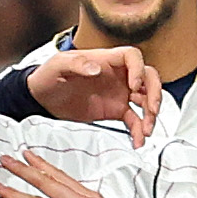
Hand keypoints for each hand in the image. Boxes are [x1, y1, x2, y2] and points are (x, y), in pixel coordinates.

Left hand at [24, 43, 161, 138]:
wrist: (41, 98)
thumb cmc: (48, 75)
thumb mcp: (58, 65)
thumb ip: (77, 64)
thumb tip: (96, 69)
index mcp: (106, 60)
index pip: (132, 56)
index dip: (138, 69)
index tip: (133, 86)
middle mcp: (117, 75)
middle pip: (148, 78)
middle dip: (155, 93)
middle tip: (152, 109)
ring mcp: (118, 93)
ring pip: (145, 100)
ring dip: (150, 115)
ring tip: (145, 130)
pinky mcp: (115, 110)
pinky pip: (133, 120)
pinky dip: (138, 131)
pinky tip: (137, 141)